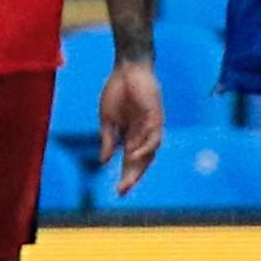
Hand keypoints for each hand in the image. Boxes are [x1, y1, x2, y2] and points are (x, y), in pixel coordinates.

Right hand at [99, 56, 163, 195]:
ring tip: (128, 181)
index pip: (130, 161)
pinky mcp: (156, 116)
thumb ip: (108, 140)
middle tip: (122, 192)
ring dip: (139, 167)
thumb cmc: (117, 90)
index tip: (118, 192)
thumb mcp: (107, 119)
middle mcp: (143, 134)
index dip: (126, 176)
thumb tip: (104, 161)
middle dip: (132, 177)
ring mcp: (151, 126)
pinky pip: (154, 136)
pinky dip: (145, 147)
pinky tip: (133, 155)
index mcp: (131, 135)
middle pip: (141, 161)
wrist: (127, 68)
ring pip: (150, 152)